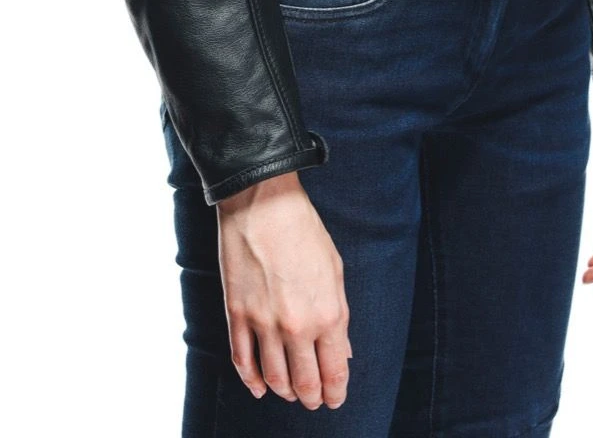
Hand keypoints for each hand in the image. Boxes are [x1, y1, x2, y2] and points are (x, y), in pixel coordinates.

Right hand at [216, 171, 351, 409]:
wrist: (262, 203)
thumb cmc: (304, 230)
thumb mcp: (335, 269)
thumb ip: (340, 315)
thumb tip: (343, 351)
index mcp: (328, 314)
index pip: (334, 371)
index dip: (336, 392)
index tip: (335, 399)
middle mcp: (297, 326)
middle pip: (305, 383)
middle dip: (313, 397)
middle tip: (314, 401)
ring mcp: (263, 323)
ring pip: (275, 378)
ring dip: (285, 392)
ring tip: (291, 394)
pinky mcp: (237, 315)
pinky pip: (242, 361)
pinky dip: (251, 380)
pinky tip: (259, 387)